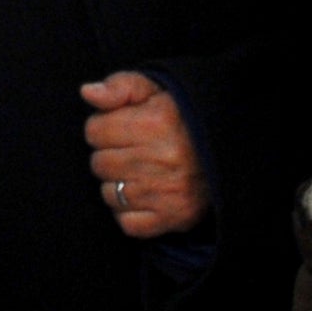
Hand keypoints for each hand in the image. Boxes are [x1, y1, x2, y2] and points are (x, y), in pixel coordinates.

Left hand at [83, 73, 208, 239]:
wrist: (223, 150)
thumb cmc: (179, 117)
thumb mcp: (152, 90)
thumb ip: (118, 86)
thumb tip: (87, 92)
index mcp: (155, 122)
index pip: (94, 131)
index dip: (102, 128)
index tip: (119, 128)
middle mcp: (163, 158)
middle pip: (99, 164)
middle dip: (109, 155)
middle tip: (130, 151)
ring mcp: (169, 191)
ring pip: (110, 194)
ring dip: (117, 184)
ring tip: (137, 172)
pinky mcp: (175, 216)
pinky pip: (128, 223)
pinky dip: (128, 212)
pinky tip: (141, 196)